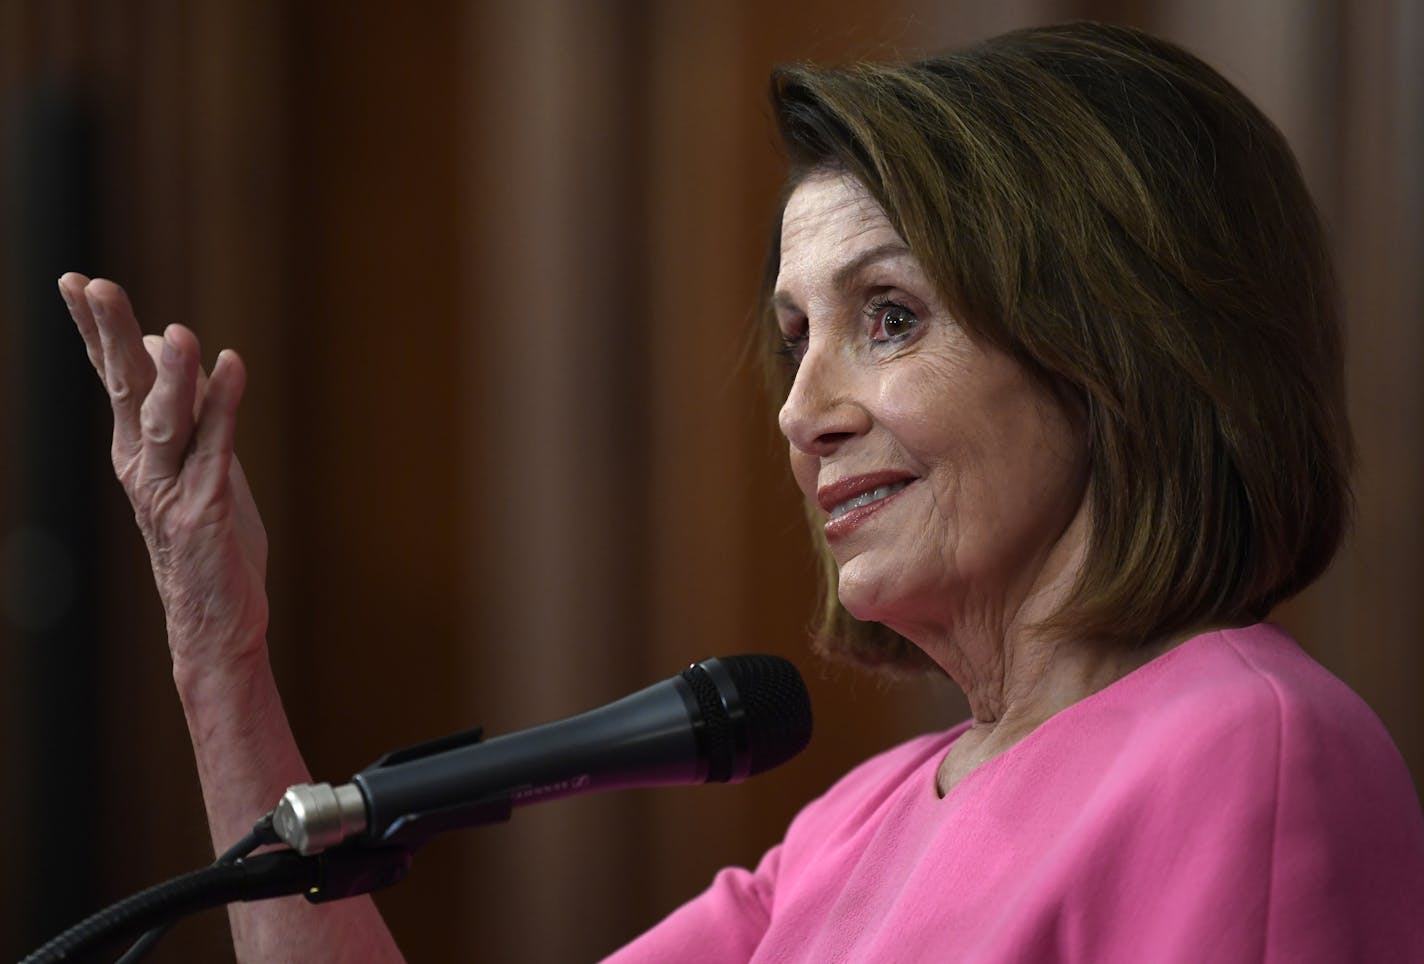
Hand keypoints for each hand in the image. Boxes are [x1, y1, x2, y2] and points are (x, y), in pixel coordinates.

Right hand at [58, 273, 269, 680]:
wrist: (216, 622)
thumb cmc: (210, 541)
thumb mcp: (201, 462)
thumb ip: (190, 408)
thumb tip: (170, 346)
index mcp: (137, 451)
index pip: (113, 380)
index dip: (96, 332)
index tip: (74, 282)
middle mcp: (143, 466)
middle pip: (125, 390)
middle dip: (110, 337)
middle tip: (94, 287)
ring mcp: (169, 490)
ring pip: (166, 420)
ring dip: (171, 374)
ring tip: (176, 331)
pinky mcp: (204, 512)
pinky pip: (216, 449)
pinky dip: (226, 405)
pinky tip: (233, 365)